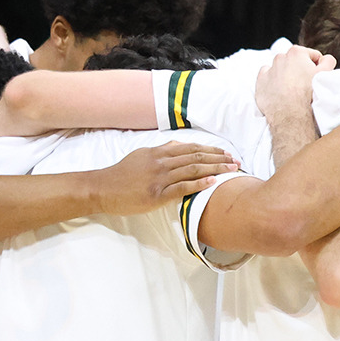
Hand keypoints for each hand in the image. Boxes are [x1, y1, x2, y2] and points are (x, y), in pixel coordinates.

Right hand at [93, 141, 240, 215]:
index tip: (226, 153)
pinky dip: (198, 184)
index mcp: (159, 152)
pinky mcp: (157, 194)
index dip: (211, 149)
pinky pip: (181, 187)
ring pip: (192, 170)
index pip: (191, 148)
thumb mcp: (141, 156)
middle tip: (236, 162)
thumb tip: (179, 146)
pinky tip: (212, 182)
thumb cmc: (122, 175)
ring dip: (215, 169)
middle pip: (196, 157)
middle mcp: (161, 162)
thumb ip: (161, 152)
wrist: (103, 189)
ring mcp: (159, 178)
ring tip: (231, 170)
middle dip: (218, 158)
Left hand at [255, 46, 331, 124]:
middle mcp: (280, 58)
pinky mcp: (261, 82)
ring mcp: (269, 70)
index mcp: (296, 53)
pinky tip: (279, 91)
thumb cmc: (309, 94)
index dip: (317, 66)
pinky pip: (266, 77)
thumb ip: (328, 61)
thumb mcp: (325, 74)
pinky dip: (272, 82)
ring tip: (292, 91)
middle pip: (294, 62)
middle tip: (305, 85)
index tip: (317, 76)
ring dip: (286, 76)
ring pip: (280, 69)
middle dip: (300, 70)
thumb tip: (325, 59)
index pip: (311, 55)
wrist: (291, 114)